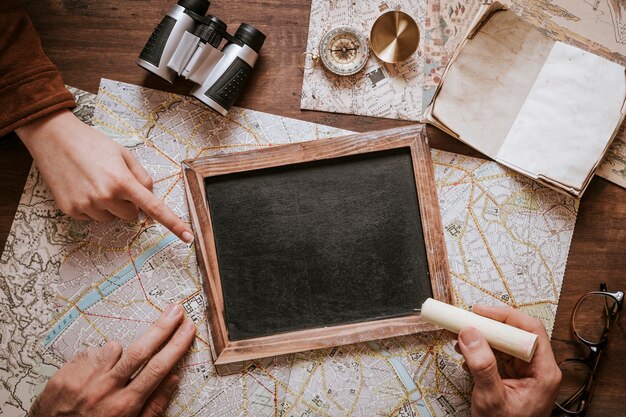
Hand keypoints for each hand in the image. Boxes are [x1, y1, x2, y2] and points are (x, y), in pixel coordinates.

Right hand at [16, 109, 193, 242]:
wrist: (54, 138)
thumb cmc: (92, 144)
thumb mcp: (124, 154)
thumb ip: (142, 177)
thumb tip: (149, 196)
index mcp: (122, 181)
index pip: (153, 207)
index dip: (173, 223)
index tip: (188, 236)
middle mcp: (104, 196)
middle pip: (132, 215)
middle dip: (129, 203)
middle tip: (116, 183)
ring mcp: (86, 205)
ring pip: (112, 218)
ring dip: (110, 206)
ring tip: (96, 182)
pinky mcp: (70, 210)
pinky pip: (92, 218)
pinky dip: (92, 207)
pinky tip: (83, 187)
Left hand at [29, 303, 195, 416]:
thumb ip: (155, 404)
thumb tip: (174, 377)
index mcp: (125, 405)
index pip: (158, 367)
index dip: (176, 345)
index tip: (188, 328)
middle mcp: (105, 390)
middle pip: (141, 350)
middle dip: (162, 327)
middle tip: (175, 310)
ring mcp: (84, 379)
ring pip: (114, 348)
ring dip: (119, 354)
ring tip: (110, 374)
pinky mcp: (67, 373)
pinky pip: (92, 352)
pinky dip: (97, 359)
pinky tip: (92, 376)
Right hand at [456, 305, 561, 416]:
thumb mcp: (492, 400)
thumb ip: (482, 366)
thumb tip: (470, 334)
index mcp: (544, 372)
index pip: (529, 331)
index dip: (504, 317)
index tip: (478, 313)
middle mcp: (537, 369)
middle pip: (516, 334)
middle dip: (488, 325)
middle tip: (465, 320)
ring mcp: (525, 373)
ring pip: (504, 343)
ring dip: (481, 337)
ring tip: (459, 336)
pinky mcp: (512, 377)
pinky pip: (497, 355)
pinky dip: (479, 350)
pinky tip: (464, 352)